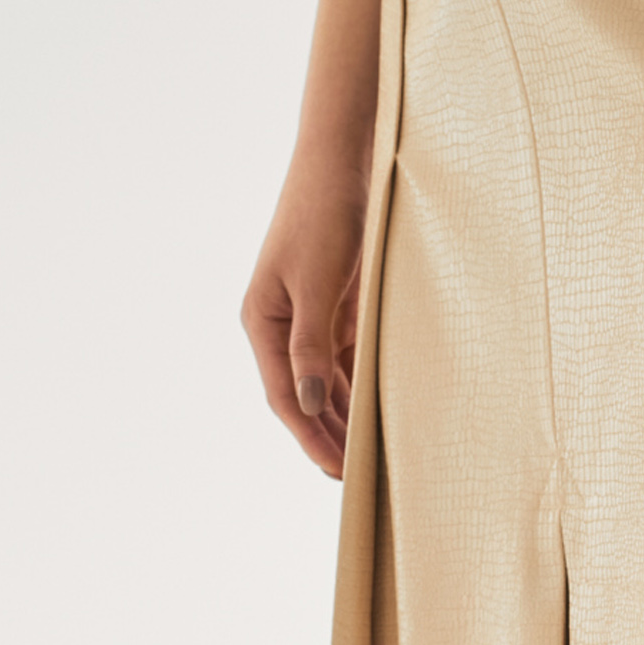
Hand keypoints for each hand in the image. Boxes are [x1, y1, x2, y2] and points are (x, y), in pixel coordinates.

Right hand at [241, 159, 368, 477]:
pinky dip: (360, 393)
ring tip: (372, 461)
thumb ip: (312, 347)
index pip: (284, 396)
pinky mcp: (337, 312)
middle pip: (304, 400)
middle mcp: (282, 327)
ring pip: (326, 387)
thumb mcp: (316, 283)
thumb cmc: (325, 215)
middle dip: (328, 439)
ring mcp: (310, 321)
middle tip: (360, 482)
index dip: (309, 437)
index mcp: (264, 321)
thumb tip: (308, 405)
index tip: (337, 471)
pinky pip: (347, 366)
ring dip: (345, 422)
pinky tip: (380, 419)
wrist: (345, 162)